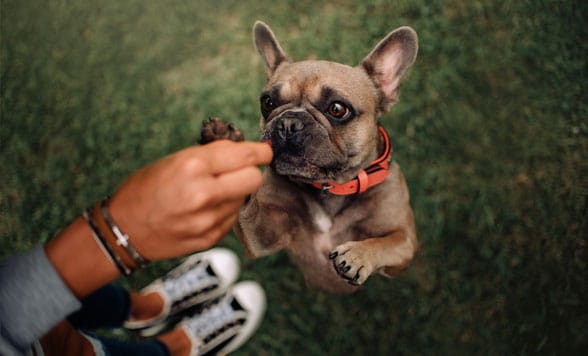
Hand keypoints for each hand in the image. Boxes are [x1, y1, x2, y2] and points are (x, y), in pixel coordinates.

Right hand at [108, 140, 272, 260]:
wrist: (123, 231)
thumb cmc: (145, 189)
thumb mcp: (174, 160)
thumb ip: (212, 155)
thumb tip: (246, 150)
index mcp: (192, 167)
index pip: (245, 156)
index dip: (261, 152)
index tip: (265, 152)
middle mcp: (203, 194)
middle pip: (253, 179)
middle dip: (249, 173)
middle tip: (237, 171)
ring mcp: (207, 220)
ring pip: (242, 199)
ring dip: (233, 193)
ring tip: (207, 194)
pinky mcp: (209, 239)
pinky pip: (231, 218)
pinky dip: (223, 211)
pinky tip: (202, 210)